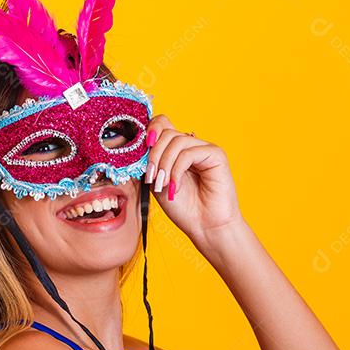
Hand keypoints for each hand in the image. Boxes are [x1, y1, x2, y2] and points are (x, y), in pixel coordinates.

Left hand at [143, 114, 244, 254]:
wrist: (204, 227)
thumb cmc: (183, 207)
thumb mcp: (155, 181)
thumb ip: (146, 162)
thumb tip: (133, 146)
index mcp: (176, 148)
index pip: (162, 123)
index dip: (149, 130)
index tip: (140, 149)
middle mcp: (191, 144)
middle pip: (166, 131)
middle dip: (153, 155)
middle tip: (151, 178)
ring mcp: (204, 148)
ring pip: (176, 140)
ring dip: (164, 164)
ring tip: (162, 184)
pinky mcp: (216, 155)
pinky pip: (189, 152)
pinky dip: (177, 170)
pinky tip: (175, 186)